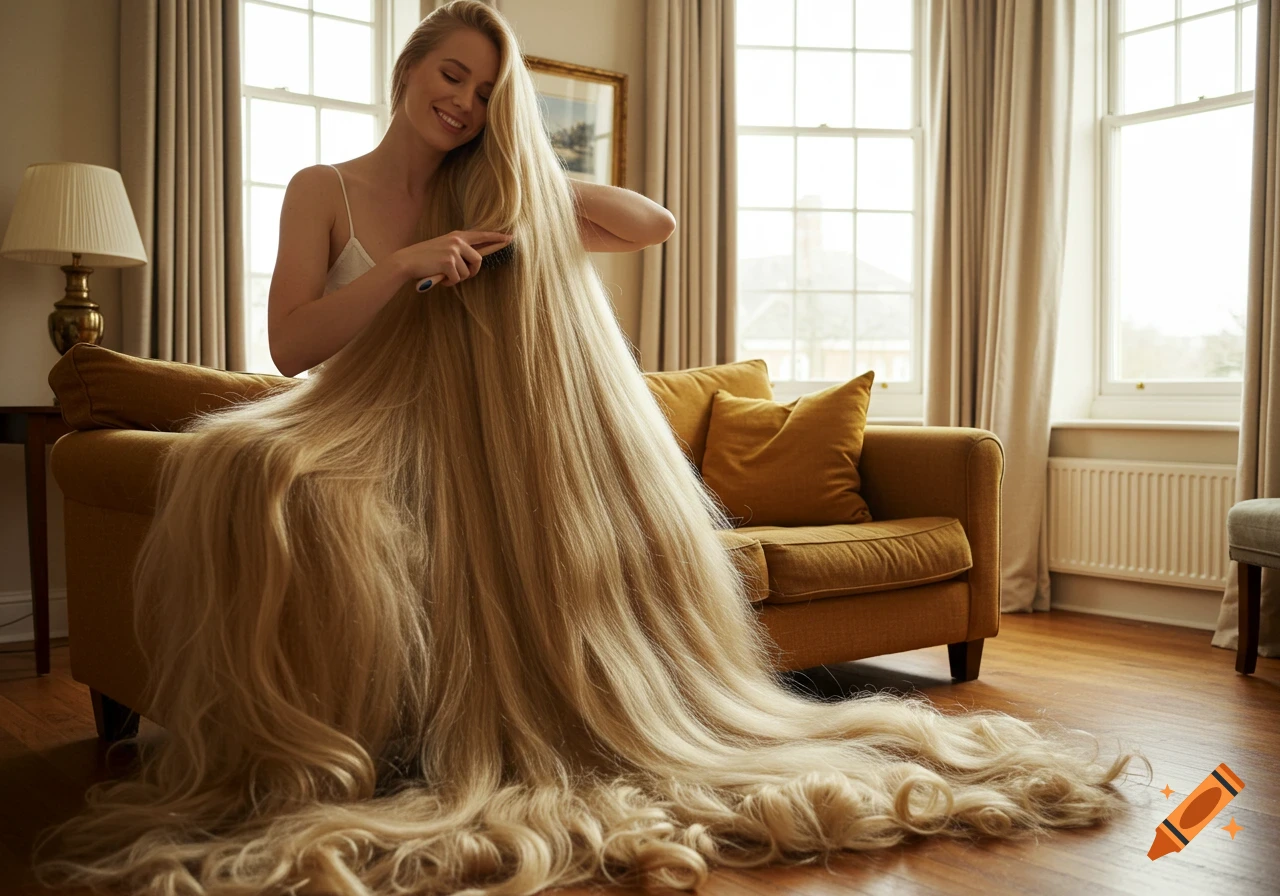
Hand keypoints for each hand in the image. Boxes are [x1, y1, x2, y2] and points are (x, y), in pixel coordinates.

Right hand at [393, 230, 512, 288]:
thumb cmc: (425, 258)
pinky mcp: (448, 262)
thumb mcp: (444, 249)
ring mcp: (453, 251)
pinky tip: (439, 277)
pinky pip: (457, 279)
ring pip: (467, 273)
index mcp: (457, 236)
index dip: (496, 238)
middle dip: (471, 272)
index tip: (509, 238)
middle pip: (478, 261)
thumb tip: (475, 262)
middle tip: (458, 276)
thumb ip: (459, 251)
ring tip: (443, 274)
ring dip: (456, 278)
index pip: (482, 235)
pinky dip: (449, 282)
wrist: (406, 261)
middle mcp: (457, 241)